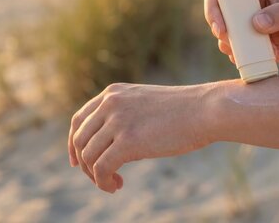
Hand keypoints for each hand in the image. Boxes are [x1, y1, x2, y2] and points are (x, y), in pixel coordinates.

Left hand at [68, 83, 213, 192]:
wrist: (205, 110)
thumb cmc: (182, 111)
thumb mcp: (145, 105)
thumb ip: (124, 116)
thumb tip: (109, 147)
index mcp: (113, 93)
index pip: (78, 120)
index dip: (73, 145)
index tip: (77, 162)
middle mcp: (110, 104)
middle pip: (79, 141)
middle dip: (85, 164)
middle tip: (102, 177)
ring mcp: (118, 121)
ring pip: (88, 157)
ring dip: (96, 176)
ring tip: (114, 183)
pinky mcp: (128, 141)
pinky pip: (101, 168)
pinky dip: (104, 182)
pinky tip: (117, 185)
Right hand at [203, 0, 278, 64]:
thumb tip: (256, 22)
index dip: (213, 7)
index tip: (221, 28)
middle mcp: (244, 2)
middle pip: (215, 13)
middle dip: (220, 31)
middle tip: (232, 45)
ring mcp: (244, 22)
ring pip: (223, 35)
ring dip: (235, 46)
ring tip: (264, 50)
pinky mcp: (248, 40)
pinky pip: (234, 50)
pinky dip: (244, 57)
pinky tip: (268, 56)